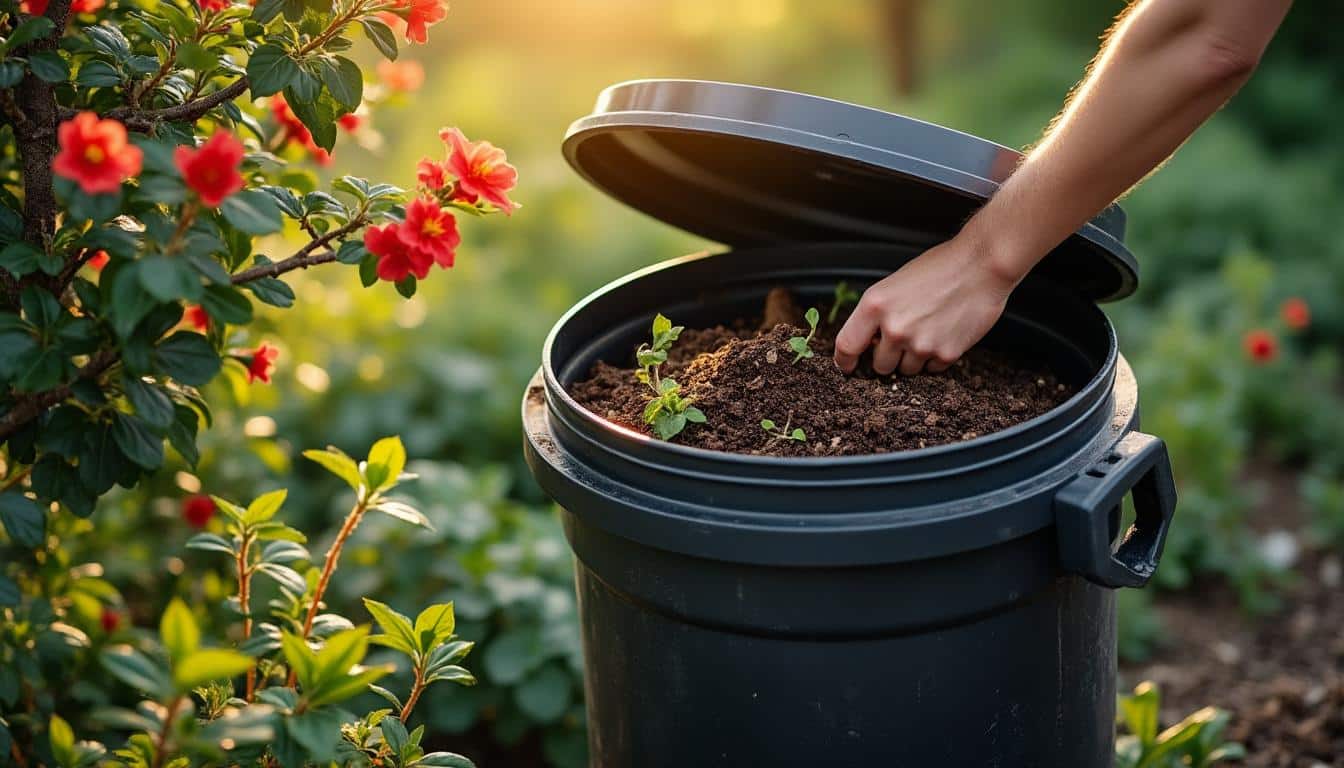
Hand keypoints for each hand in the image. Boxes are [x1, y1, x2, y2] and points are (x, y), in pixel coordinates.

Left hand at [833, 237, 1019, 374]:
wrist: (982, 265)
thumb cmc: (939, 268)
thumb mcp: (894, 284)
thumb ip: (877, 314)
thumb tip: (867, 342)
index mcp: (874, 306)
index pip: (846, 346)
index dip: (844, 361)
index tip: (847, 366)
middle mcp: (894, 328)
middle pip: (879, 366)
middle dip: (888, 357)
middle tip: (905, 337)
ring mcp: (920, 344)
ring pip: (906, 370)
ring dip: (913, 357)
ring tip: (929, 328)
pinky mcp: (946, 354)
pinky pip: (932, 369)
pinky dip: (936, 357)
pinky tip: (945, 332)